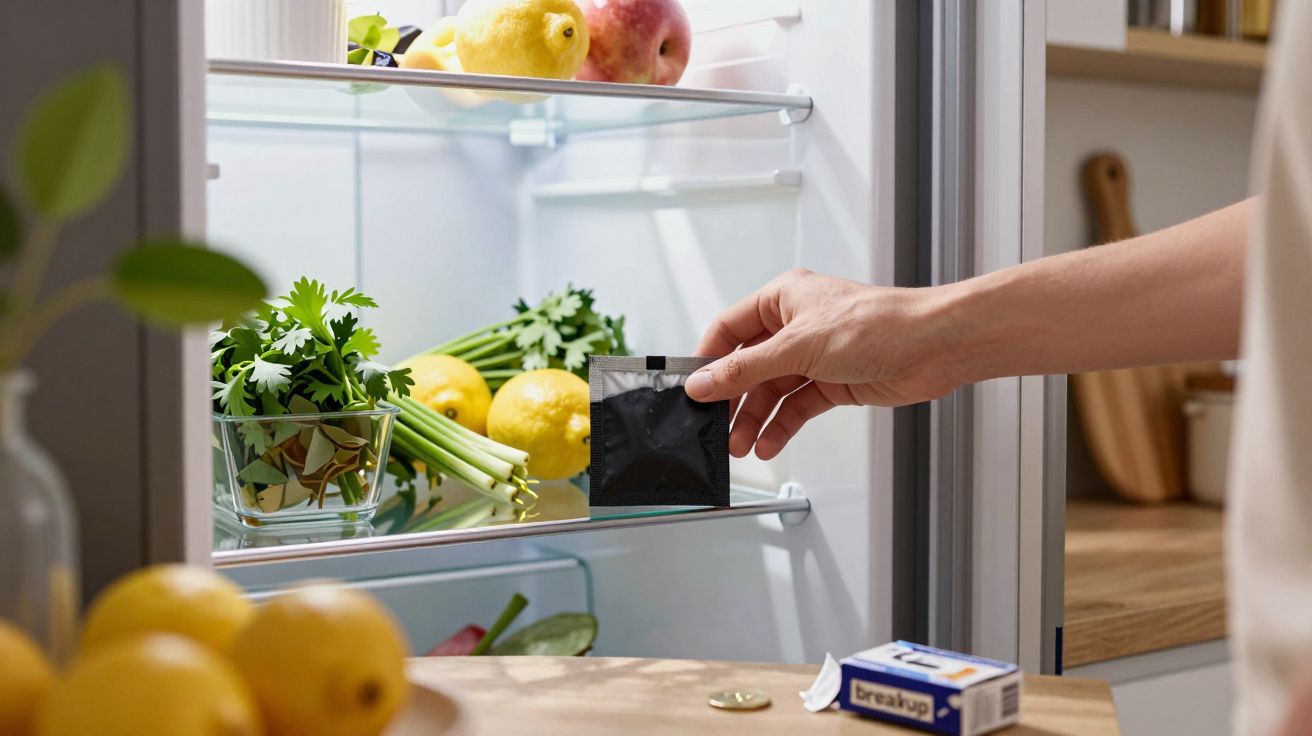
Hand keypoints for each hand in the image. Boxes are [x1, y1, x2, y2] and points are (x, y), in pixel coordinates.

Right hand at [685, 269, 961, 459]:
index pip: (730, 329)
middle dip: (734, 399)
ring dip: (756, 419)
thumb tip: (705, 381)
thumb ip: (746, 369)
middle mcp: (796, 326)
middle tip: (717, 427)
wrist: (932, 347)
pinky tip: (770, 442)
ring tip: (741, 445)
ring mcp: (815, 356)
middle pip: (749, 366)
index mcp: (783, 299)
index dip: (710, 360)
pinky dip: (782, 426)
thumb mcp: (798, 347)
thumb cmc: (878, 324)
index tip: (693, 389)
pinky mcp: (834, 382)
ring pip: (772, 391)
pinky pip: (796, 406)